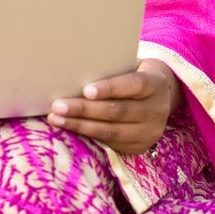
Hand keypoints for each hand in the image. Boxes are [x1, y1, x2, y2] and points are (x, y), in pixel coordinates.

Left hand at [47, 59, 178, 157]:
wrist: (158, 96)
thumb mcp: (130, 66)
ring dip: (79, 125)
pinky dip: (86, 135)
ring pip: (111, 131)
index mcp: (156, 83)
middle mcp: (157, 110)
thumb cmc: (133, 74)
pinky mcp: (139, 147)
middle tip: (58, 105)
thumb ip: (111, 69)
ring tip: (56, 118)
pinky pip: (109, 143)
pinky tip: (68, 129)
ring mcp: (150, 132)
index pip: (134, 85)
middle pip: (117, 111)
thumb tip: (73, 71)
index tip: (86, 90)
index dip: (110, 88)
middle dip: (84, 109)